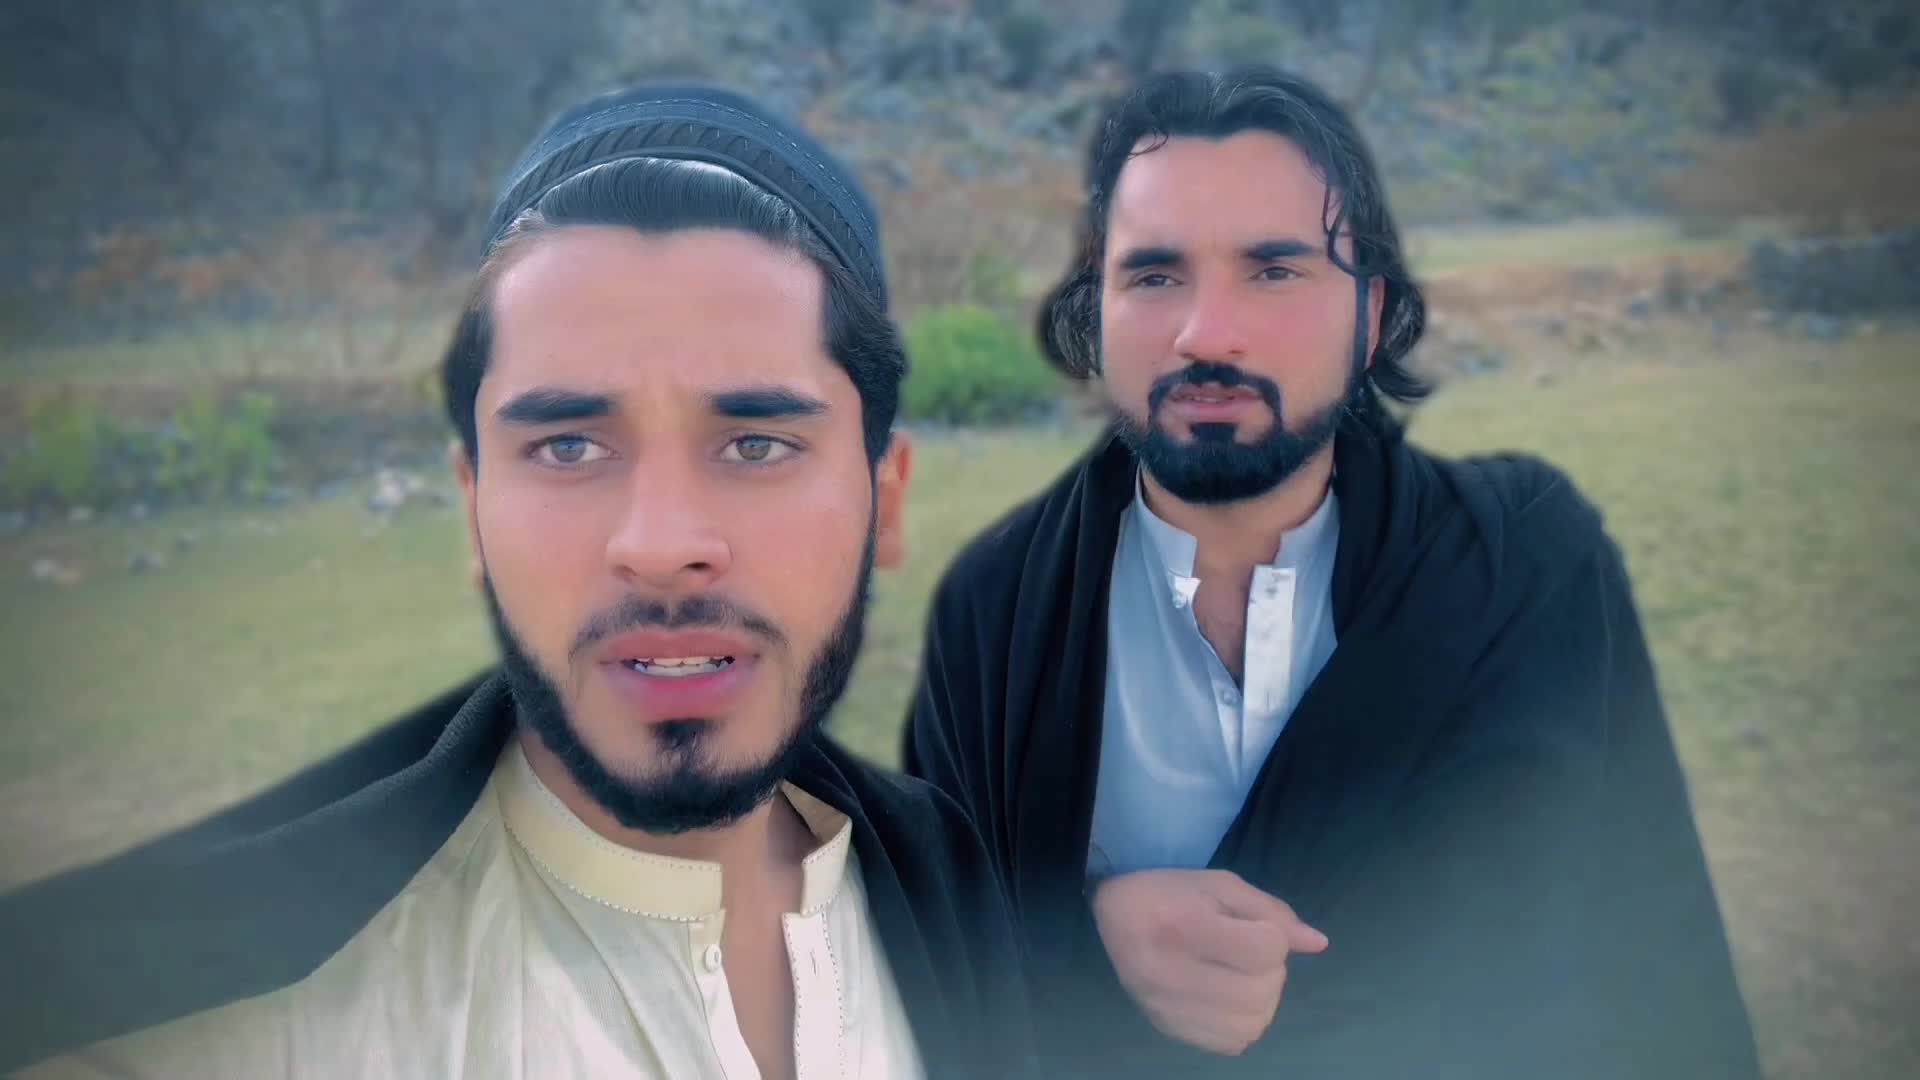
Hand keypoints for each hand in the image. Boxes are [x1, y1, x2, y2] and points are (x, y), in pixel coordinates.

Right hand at [1090, 868, 1327, 1056]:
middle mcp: (1171, 973)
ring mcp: (1167, 1008)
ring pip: (1253, 1023)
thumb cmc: (1171, 893)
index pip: (1266, 949)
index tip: (1249, 925)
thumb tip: (1318, 944)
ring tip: (1238, 976)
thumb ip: (1271, 912)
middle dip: (1270, 969)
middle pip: (1263, 991)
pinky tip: (1226, 999)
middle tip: (1246, 952)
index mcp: (1184, 926)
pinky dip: (1241, 1024)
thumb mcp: (1221, 886)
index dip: (1271, 935)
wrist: (1115, 914)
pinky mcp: (1168, 1028)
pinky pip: (1232, 1044)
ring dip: (1260, 999)